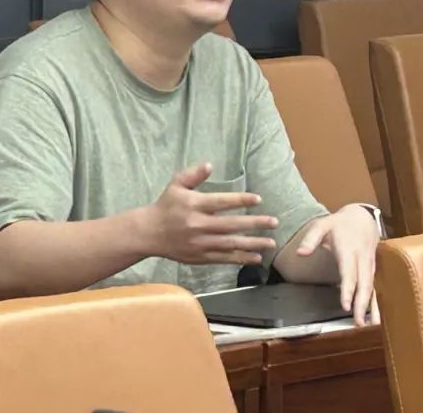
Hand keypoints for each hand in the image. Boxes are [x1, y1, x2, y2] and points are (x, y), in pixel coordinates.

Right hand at [143, 163, 278, 264]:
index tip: (258, 199)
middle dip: (255, 224)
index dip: (241, 200)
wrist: (149, 233)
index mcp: (194, 205)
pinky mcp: (200, 257)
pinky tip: (256, 257)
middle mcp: (198, 225)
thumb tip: (209, 165)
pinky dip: (241, 258)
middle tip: (274, 222)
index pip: (222, 202)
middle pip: (231, 225)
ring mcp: (200, 243)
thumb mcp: (176, 185)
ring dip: (253, 244)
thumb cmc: (166, 206)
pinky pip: (224, 258)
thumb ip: (192, 174)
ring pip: (231, 244)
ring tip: (271, 242)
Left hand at [296, 204, 380, 325]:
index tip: (345, 306)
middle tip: (358, 323)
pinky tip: (374, 317)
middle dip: (362, 304)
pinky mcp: (372, 270)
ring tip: (370, 325)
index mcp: (349, 250)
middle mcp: (362, 259)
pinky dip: (375, 303)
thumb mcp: (323, 224)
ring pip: (372, 288)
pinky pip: (375, 287)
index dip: (348, 290)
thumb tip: (300, 253)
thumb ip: (310, 238)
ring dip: (371, 307)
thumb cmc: (340, 223)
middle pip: (364, 284)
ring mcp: (370, 265)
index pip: (349, 273)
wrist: (362, 217)